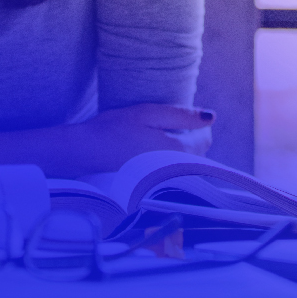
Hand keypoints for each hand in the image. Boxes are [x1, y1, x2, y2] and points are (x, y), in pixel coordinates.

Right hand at [67, 105, 214, 172]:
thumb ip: (181, 115)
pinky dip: (169, 161)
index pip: (205, 139)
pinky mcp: (153, 184)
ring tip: (159, 138)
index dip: (199, 125)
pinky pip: (172, 172)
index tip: (183, 117)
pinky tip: (151, 152)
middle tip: (169, 125)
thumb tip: (211, 117)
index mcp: (177, 150)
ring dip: (181, 151)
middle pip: (198, 153)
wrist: (85, 152)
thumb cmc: (115, 129)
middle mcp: (175, 169)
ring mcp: (164, 180)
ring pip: (185, 163)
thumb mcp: (149, 113)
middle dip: (191, 139)